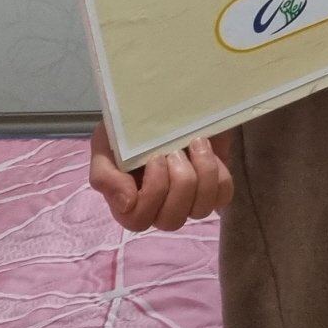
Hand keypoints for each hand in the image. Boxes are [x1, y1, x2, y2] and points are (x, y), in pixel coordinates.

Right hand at [88, 123, 230, 231]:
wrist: (162, 106)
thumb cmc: (128, 132)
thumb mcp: (105, 147)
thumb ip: (105, 177)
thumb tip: (127, 203)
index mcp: (130, 206)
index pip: (139, 220)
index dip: (152, 191)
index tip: (155, 157)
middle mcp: (159, 209)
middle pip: (172, 219)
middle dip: (179, 182)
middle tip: (176, 152)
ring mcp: (189, 201)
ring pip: (201, 209)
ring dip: (202, 174)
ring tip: (196, 144)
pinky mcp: (213, 188)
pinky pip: (223, 196)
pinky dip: (219, 173)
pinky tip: (208, 151)